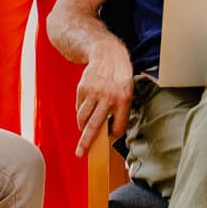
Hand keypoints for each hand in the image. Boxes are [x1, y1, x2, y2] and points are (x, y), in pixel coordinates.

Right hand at [74, 41, 134, 156]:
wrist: (107, 54)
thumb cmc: (119, 77)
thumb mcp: (128, 91)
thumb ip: (121, 110)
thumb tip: (110, 131)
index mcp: (124, 100)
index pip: (117, 126)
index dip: (113, 134)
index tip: (109, 136)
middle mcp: (108, 97)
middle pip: (95, 126)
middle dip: (87, 142)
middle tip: (81, 153)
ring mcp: (93, 93)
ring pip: (83, 118)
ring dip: (82, 127)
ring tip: (83, 129)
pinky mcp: (82, 89)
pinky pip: (79, 107)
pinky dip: (81, 111)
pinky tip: (86, 106)